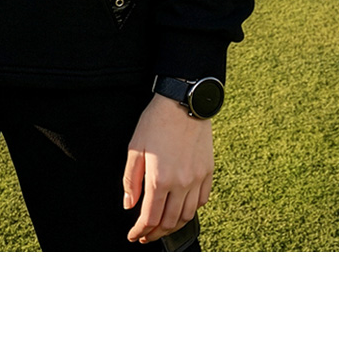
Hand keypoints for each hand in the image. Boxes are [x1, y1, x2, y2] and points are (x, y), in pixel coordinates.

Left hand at [123, 92, 213, 244]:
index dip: (140, 230)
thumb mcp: (135, 149)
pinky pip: (202, 200)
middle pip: (170, 221)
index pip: (150, 217)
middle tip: (146, 235)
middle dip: (156, 232)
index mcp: (159, 179)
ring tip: (163, 226)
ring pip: (187, 215)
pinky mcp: (208, 172)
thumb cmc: (156, 122)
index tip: (134, 235)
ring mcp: (197, 179)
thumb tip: (130, 205)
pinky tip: (181, 209)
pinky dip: (191, 210)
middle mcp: (181, 183)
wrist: (183, 103)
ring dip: (174, 225)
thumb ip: (130, 180)